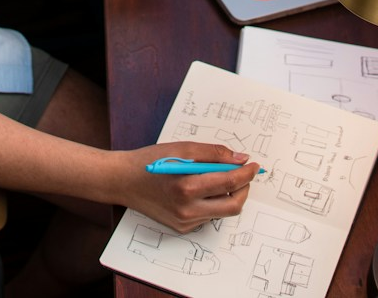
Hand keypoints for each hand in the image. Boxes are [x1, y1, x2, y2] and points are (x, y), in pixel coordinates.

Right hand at [112, 142, 258, 231]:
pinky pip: (208, 216)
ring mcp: (185, 222)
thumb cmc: (150, 161)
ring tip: (216, 178)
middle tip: (244, 175)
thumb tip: (240, 159)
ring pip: (221, 211)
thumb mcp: (182, 148)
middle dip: (244, 189)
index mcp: (187, 187)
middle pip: (233, 206)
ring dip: (227, 195)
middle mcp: (187, 210)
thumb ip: (214, 153)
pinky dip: (212, 202)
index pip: (230, 182)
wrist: (123, 181)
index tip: (254, 165)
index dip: (247, 173)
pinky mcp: (182, 228)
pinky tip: (200, 189)